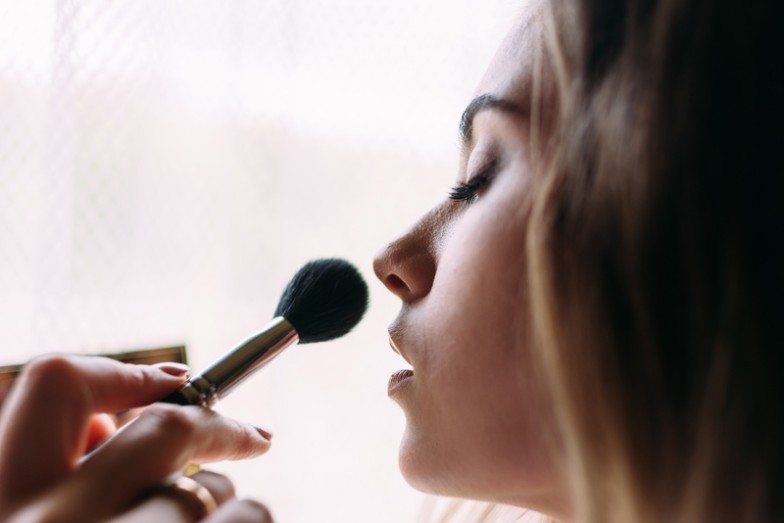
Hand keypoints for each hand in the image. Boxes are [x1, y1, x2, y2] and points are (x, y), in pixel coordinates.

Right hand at [0, 355, 272, 521]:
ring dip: (223, 494)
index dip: (125, 372)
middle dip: (219, 427)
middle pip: (165, 427)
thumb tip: (104, 428)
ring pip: (214, 485)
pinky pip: (246, 515)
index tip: (178, 379)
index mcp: (3, 497)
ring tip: (213, 516)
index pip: (57, 382)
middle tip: (255, 435)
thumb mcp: (28, 519)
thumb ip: (51, 472)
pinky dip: (246, 517)